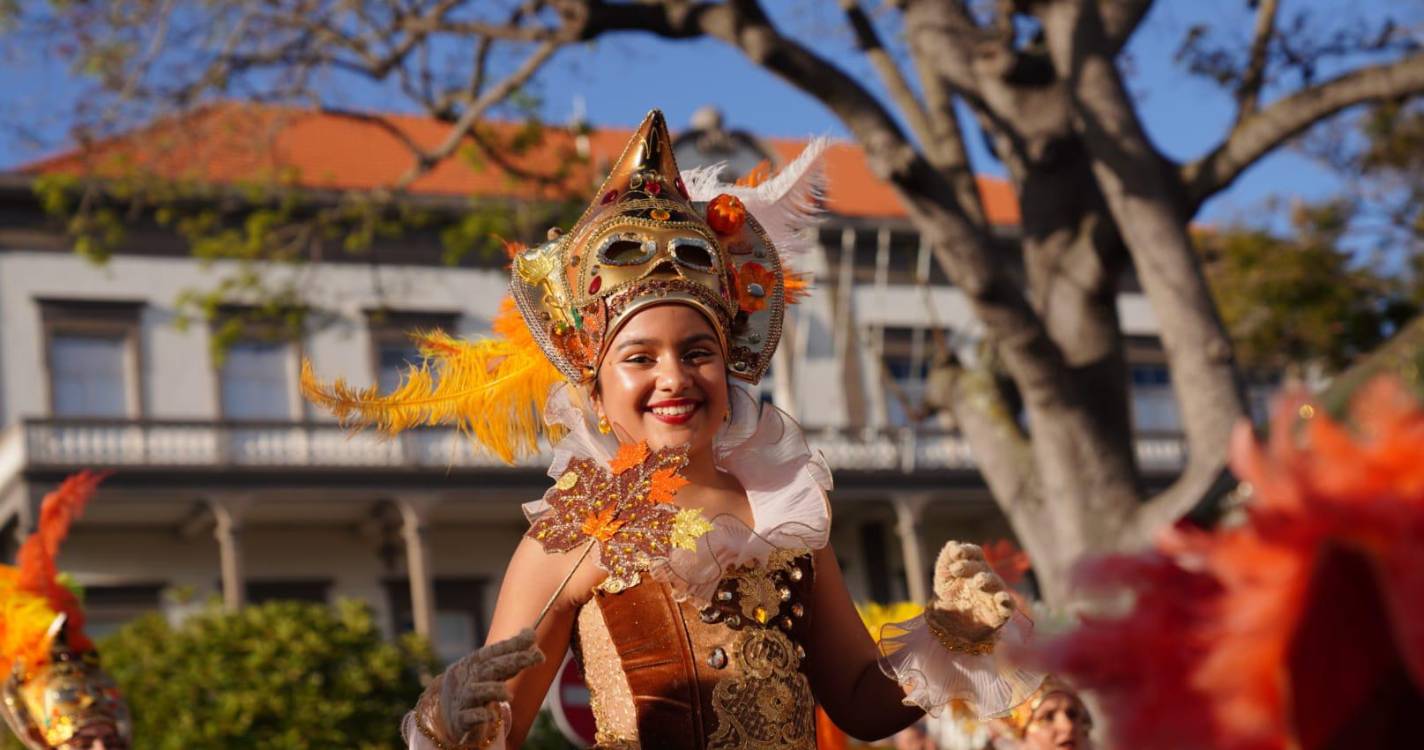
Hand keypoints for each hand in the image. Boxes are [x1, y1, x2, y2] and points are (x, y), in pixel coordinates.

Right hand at [409, 628, 543, 748]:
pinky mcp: (460, 720)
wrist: (444, 713)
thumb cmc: (474, 685)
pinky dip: (480, 715)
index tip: (533, 637)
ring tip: (509, 695)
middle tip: (538, 656)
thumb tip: (531, 634)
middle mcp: (468, 677)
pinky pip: (469, 717)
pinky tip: (492, 716)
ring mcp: (463, 698)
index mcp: (474, 662)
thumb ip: (509, 654)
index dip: (514, 643)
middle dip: (514, 660)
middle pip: (490, 667)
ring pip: (476, 691)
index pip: (495, 650)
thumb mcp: (488, 668)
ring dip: (494, 689)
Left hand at [924, 541, 1015, 645]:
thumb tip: (952, 544)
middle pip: (982, 567)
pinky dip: (1007, 601)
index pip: (975, 553)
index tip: (955, 553)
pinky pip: (1008, 605)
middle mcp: (987, 577)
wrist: (952, 622)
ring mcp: (995, 593)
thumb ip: (946, 559)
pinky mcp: (1000, 612)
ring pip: (996, 583)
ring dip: (987, 580)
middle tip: (956, 569)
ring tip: (978, 581)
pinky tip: (1002, 598)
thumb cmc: (951, 593)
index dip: (967, 551)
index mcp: (975, 565)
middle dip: (969, 567)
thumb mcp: (944, 576)